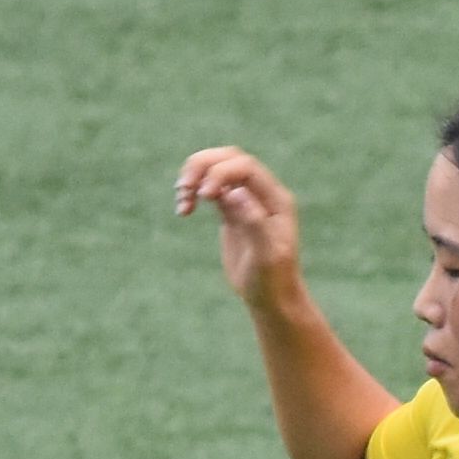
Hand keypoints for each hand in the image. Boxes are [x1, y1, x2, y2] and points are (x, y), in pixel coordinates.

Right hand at [173, 147, 305, 310]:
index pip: (245, 167)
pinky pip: (210, 190)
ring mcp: (245, 201)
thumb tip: (235, 192)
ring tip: (182, 200)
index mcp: (276, 199)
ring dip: (194, 178)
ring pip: (216, 170)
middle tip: (184, 188)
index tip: (204, 195)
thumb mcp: (266, 255)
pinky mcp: (231, 212)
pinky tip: (183, 209)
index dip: (221, 172)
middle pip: (229, 159)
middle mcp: (262, 194)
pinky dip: (193, 193)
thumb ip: (253, 221)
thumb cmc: (273, 280)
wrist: (272, 298)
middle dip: (203, 167)